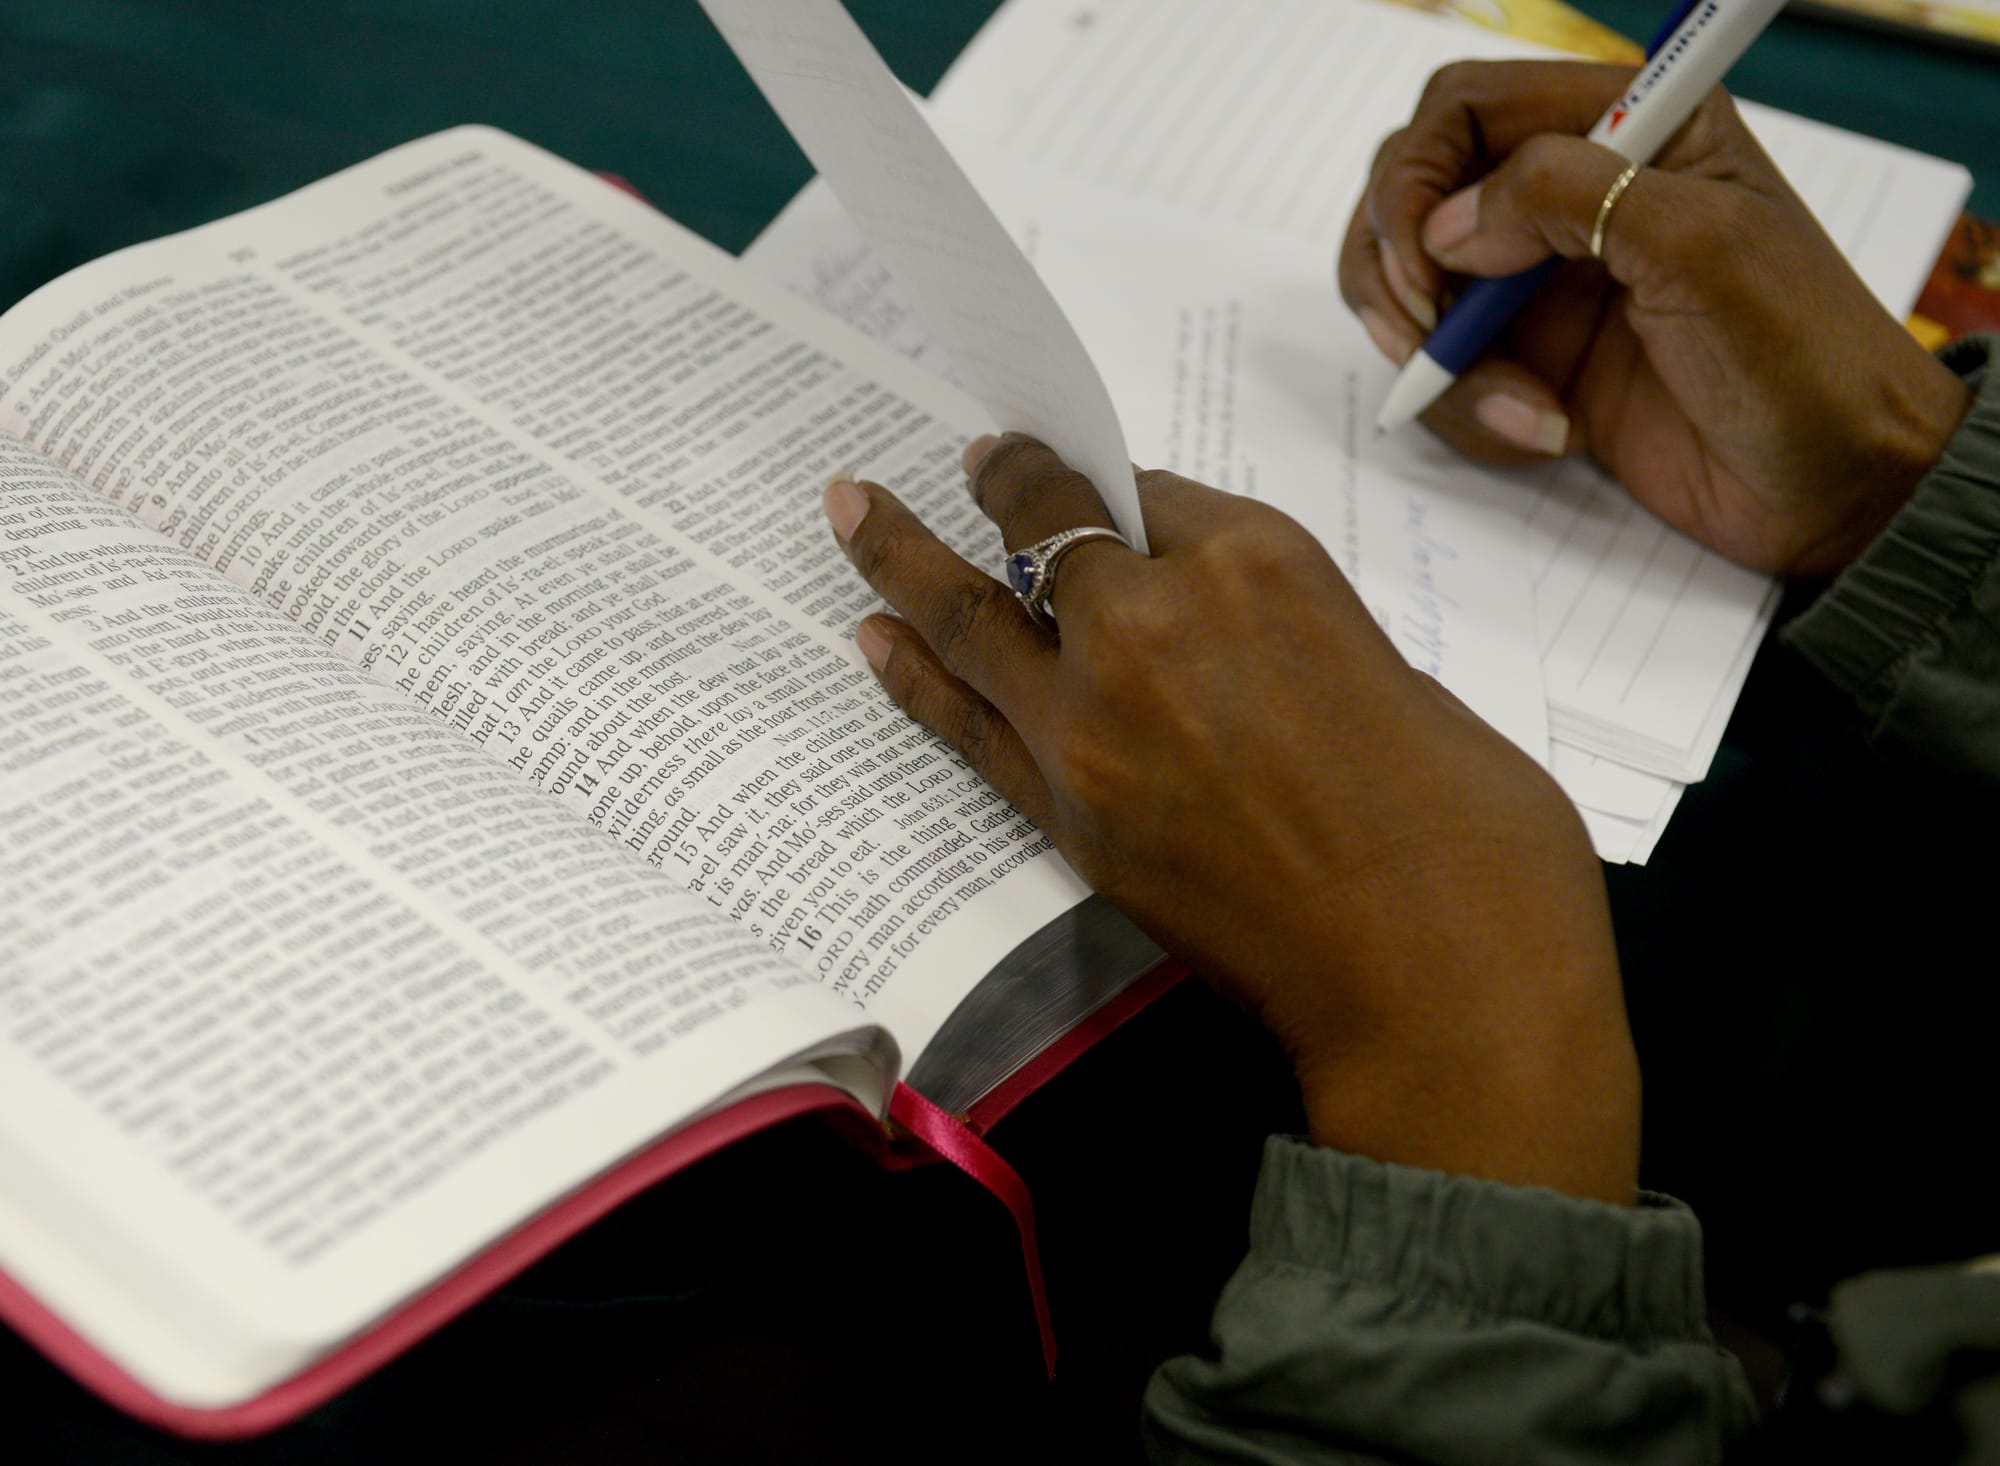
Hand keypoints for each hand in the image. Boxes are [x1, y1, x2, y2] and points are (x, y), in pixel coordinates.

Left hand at [826, 436, 1639, 1203]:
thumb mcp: (1396, 681)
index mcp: (1266, 563)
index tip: (1086, 486)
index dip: (1118, 497)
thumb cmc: (1472, 834)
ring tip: (848, 511)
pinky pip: (967, 724)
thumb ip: (1292, 643)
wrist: (1439, 989)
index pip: (1155, 501)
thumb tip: (1230, 652)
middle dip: (1000, 488)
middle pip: (1047, 535)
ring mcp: (1096, 720)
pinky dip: (915, 677)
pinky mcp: (1066, 814)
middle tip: (955, 461)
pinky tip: (873, 640)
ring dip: (902, 560)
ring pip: (974, 616)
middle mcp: (1159, 621)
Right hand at [1341, 60, 1970, 577]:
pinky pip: (1448, 372)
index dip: (1418, 181)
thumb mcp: (1697, 246)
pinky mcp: (1535, 359)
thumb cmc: (1801, 361)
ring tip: (1520, 407)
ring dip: (1440, 359)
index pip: (1464, 110)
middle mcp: (1576, 192)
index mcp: (1628, 127)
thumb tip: (1448, 224)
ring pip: (1416, 289)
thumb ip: (1568, 197)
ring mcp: (1547, 279)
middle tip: (1423, 335)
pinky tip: (1544, 432)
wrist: (1834, 488)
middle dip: (1397, 269)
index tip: (1427, 268)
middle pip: (1416, 193)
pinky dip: (1471, 409)